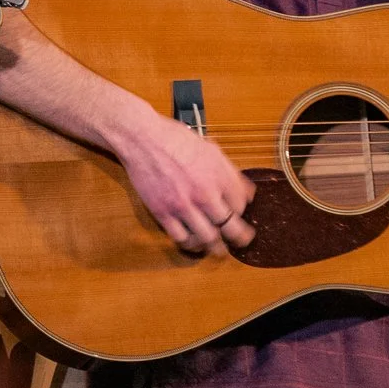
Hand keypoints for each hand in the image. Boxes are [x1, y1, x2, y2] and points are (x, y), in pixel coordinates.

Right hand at [116, 115, 255, 255]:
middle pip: (231, 227)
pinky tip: (193, 242)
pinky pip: (181, 238)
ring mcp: (183, 205)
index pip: (241, 205)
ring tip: (218, 249)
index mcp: (219, 175)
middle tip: (241, 242)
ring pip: (208, 238)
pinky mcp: (163, 212)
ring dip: (216, 246)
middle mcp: (205, 193)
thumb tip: (247, 193)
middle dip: (240, 238)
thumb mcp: (211, 149)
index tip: (238, 213)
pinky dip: (190, 244)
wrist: (142, 138)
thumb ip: (230, 173)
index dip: (241, 211)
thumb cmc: (175, 139)